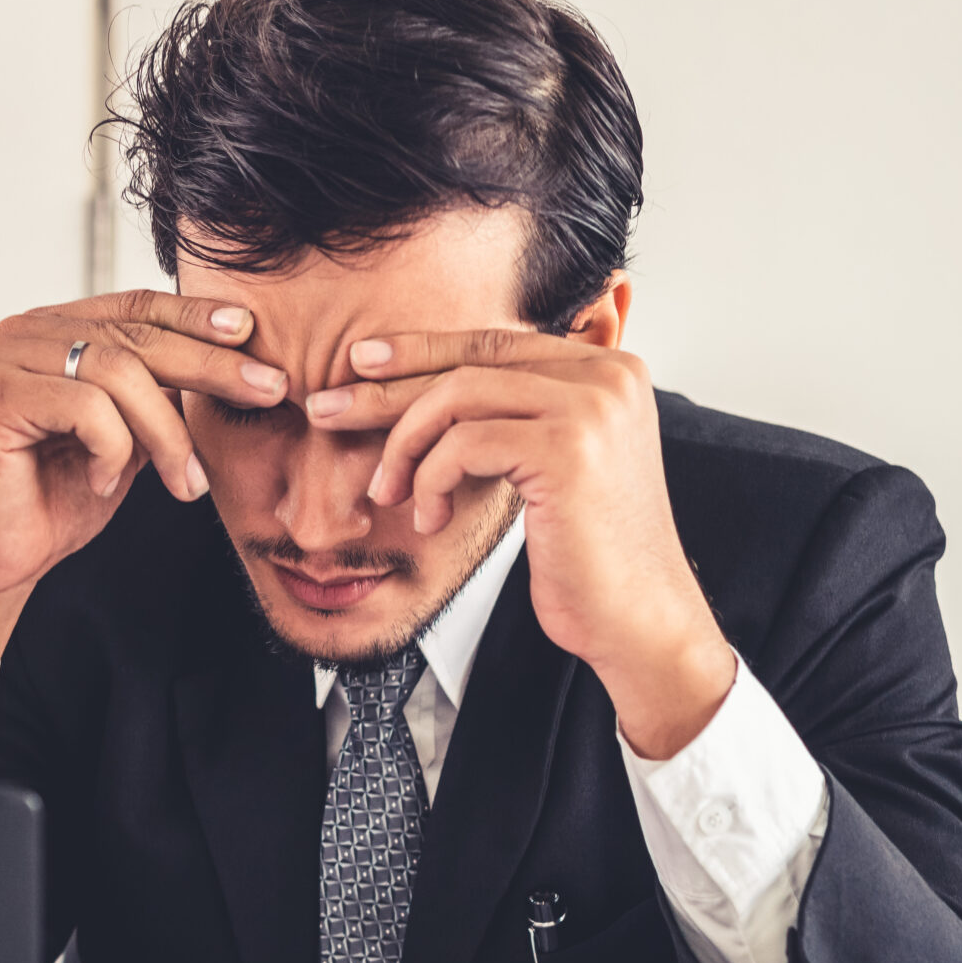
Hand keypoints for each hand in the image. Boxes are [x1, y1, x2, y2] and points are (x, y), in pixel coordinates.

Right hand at [0, 292, 286, 704]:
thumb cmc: (52, 500)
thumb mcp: (128, 438)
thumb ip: (159, 395)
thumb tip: (238, 362)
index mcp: (56, 331)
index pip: (137, 305)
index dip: (198, 315)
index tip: (252, 335)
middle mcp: (27, 333)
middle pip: (137, 333)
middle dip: (211, 364)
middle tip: (266, 389)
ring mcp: (8, 360)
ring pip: (119, 371)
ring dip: (167, 432)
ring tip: (187, 482)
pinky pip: (88, 407)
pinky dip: (112, 451)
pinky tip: (104, 484)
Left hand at [309, 330, 734, 757]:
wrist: (635, 619)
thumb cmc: (586, 555)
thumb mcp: (548, 468)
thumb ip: (513, 419)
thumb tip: (429, 393)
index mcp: (606, 370)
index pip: (494, 343)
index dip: (422, 350)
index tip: (360, 365)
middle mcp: (607, 375)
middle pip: (470, 361)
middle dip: (388, 387)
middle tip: (326, 408)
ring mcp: (592, 408)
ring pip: (457, 397)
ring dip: (405, 447)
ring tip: (387, 493)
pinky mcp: (569, 449)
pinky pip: (462, 445)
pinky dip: (430, 480)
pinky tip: (430, 519)